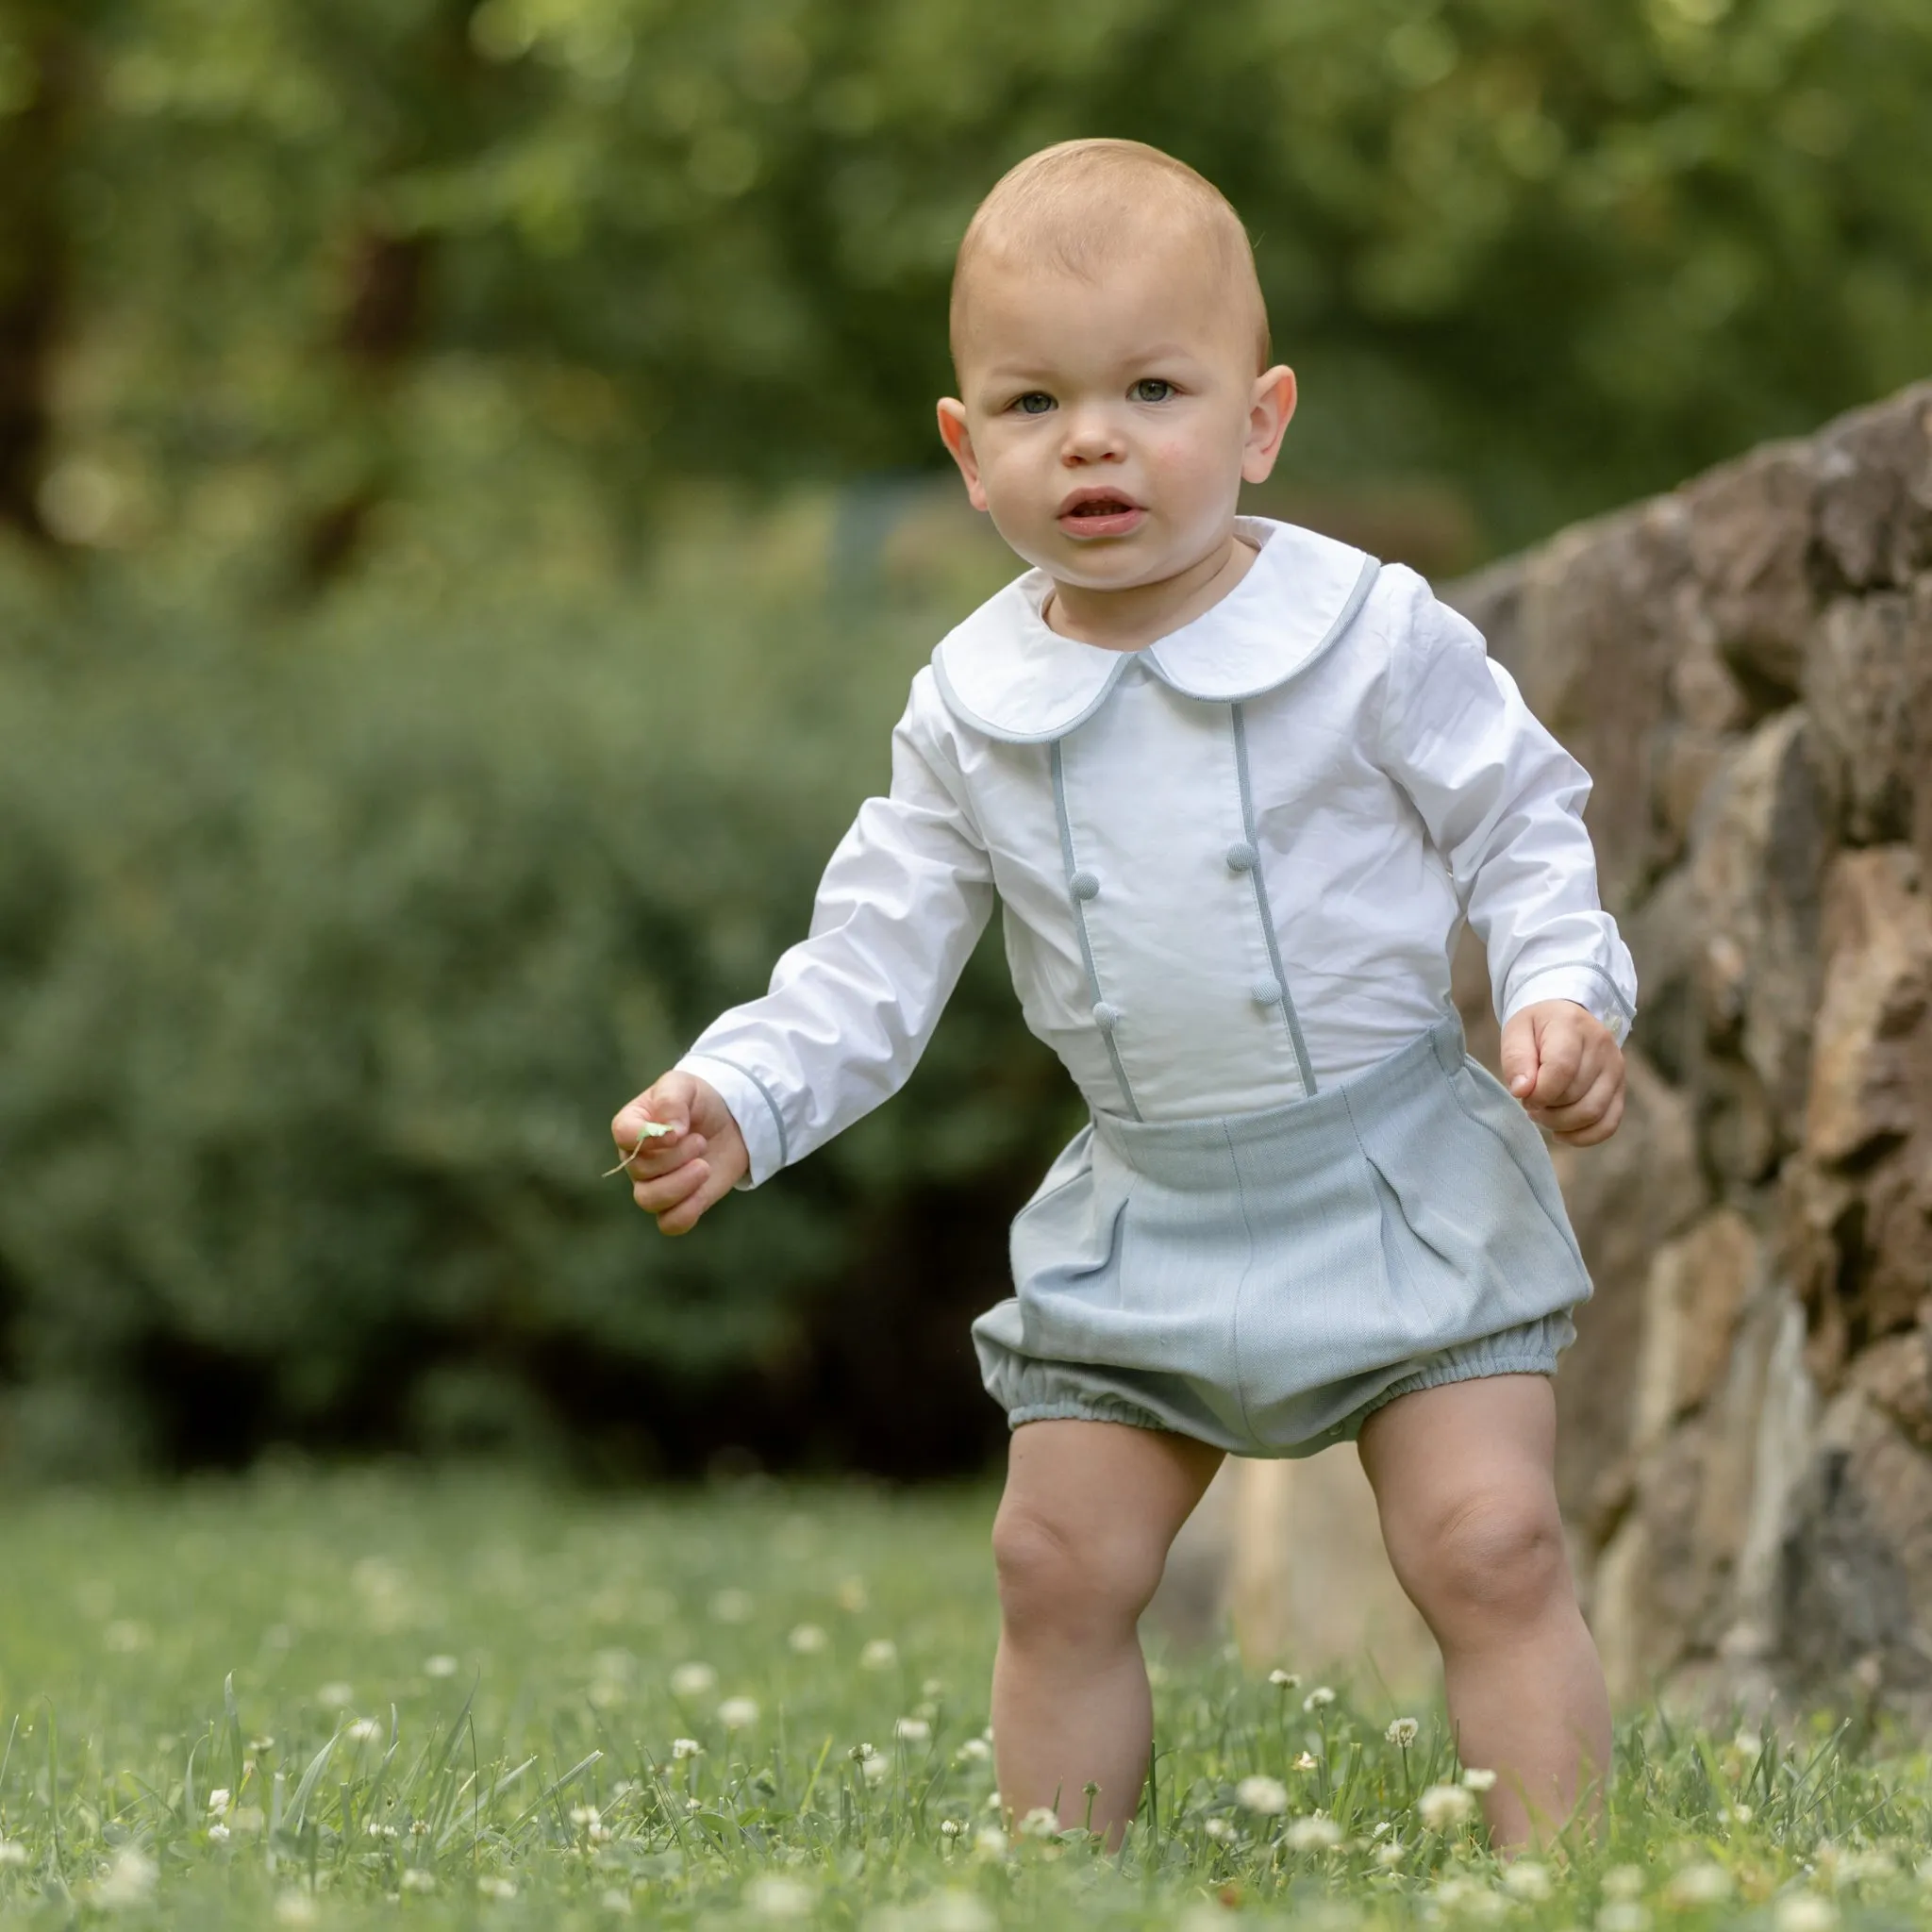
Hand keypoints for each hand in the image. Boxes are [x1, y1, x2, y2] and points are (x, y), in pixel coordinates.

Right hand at [609, 1073, 749, 1234]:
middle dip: (676, 1157)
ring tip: (704, 1166)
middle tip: (701, 1141)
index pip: (623, 1134)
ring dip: (681, 1185)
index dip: (648, 1137)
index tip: (677, 1132)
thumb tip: (670, 1132)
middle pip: (640, 1170)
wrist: (730, 1121)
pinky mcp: (678, 1203)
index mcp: (632, 1124)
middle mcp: (637, 1158)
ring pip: (649, 1200)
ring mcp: (655, 1183)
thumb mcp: (685, 1085)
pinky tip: (703, 1190)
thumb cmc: (699, 1100)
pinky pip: (669, 1223)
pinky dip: (687, 1212)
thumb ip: (672, 1101)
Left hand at [1498, 1000, 1625, 1145]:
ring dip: (1560, 1123)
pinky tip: (1561, 1132)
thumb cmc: (1536, 1028)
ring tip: (1542, 1112)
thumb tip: (1523, 1091)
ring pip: (1593, 1113)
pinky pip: (1608, 1124)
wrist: (1565, 1017)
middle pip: (1575, 1095)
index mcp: (1572, 1026)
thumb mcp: (1516, 1033)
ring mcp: (1616, 1069)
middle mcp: (1602, 1046)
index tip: (1522, 1095)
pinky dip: (1582, 1136)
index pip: (1562, 1069)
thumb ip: (1516, 1059)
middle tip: (1529, 1102)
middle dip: (1545, 1109)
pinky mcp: (1620, 1089)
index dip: (1539, 1092)